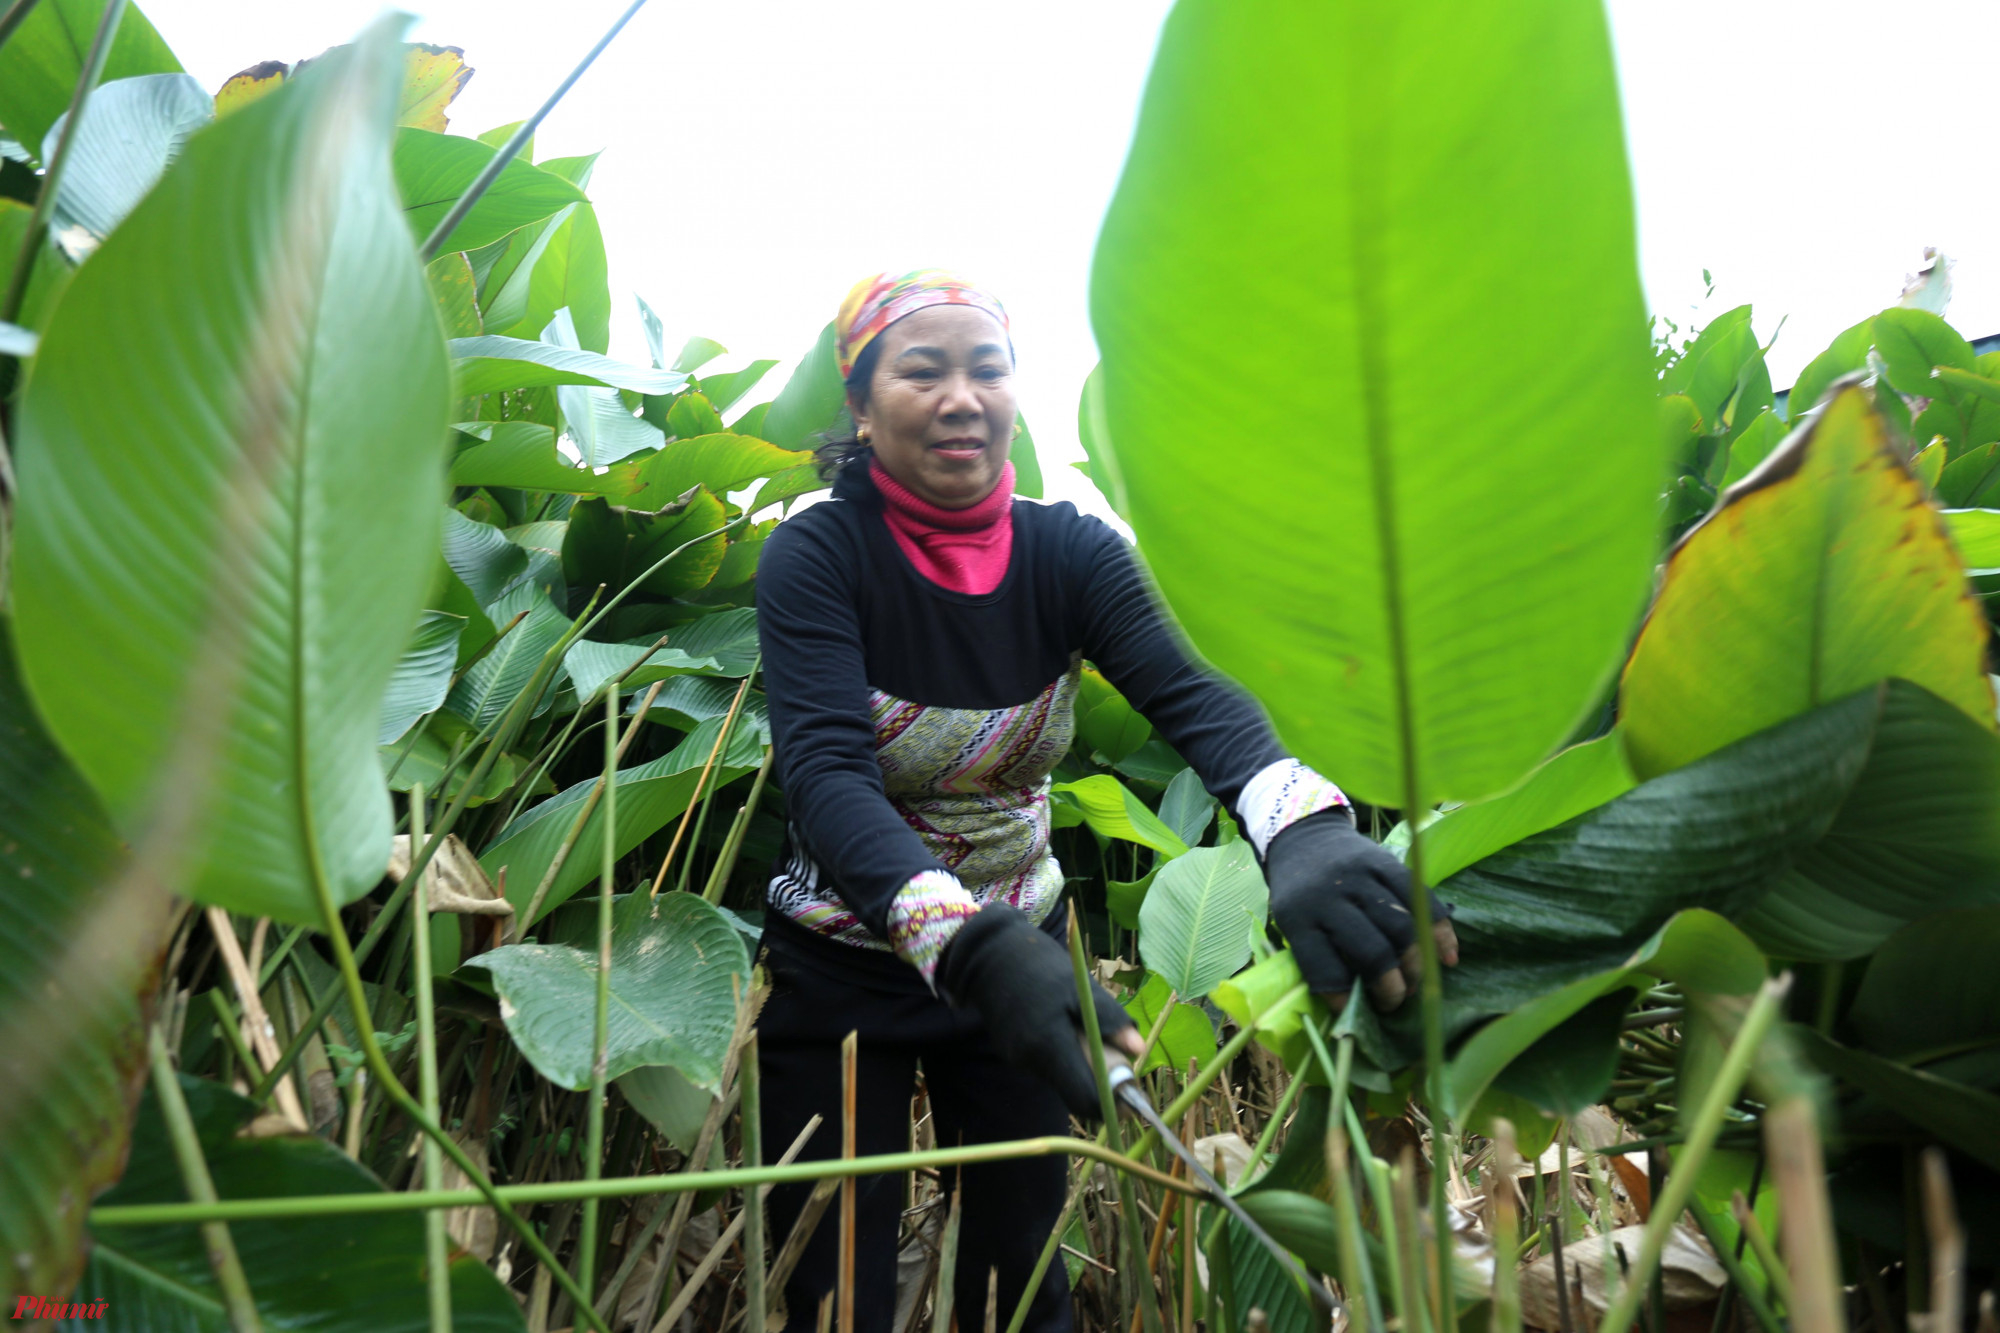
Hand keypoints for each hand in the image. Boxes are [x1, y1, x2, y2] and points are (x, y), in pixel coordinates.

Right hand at [937, 904, 1139, 1118]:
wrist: (992, 957)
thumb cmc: (1041, 967)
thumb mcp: (1081, 987)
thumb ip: (1109, 1020)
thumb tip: (1139, 1050)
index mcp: (1050, 1045)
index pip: (1085, 1099)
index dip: (1112, 1103)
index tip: (1131, 1093)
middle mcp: (1032, 1061)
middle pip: (1076, 1092)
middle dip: (1100, 1083)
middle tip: (1116, 1055)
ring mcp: (1020, 1060)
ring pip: (1064, 1079)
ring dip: (1082, 1065)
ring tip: (1085, 1029)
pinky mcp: (1014, 1054)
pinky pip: (1050, 1066)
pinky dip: (1064, 1056)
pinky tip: (1064, 1026)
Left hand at [1265, 809, 1458, 1010]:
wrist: (1303, 836)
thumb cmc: (1299, 892)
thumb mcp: (1292, 922)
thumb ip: (1320, 955)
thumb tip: (1357, 1005)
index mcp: (1298, 919)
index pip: (1323, 968)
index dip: (1343, 997)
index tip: (1356, 1011)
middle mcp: (1329, 897)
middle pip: (1372, 951)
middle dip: (1391, 987)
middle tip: (1397, 1002)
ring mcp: (1360, 877)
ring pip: (1402, 928)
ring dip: (1416, 964)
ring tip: (1416, 983)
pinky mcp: (1385, 861)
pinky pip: (1420, 899)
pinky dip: (1440, 931)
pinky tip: (1447, 957)